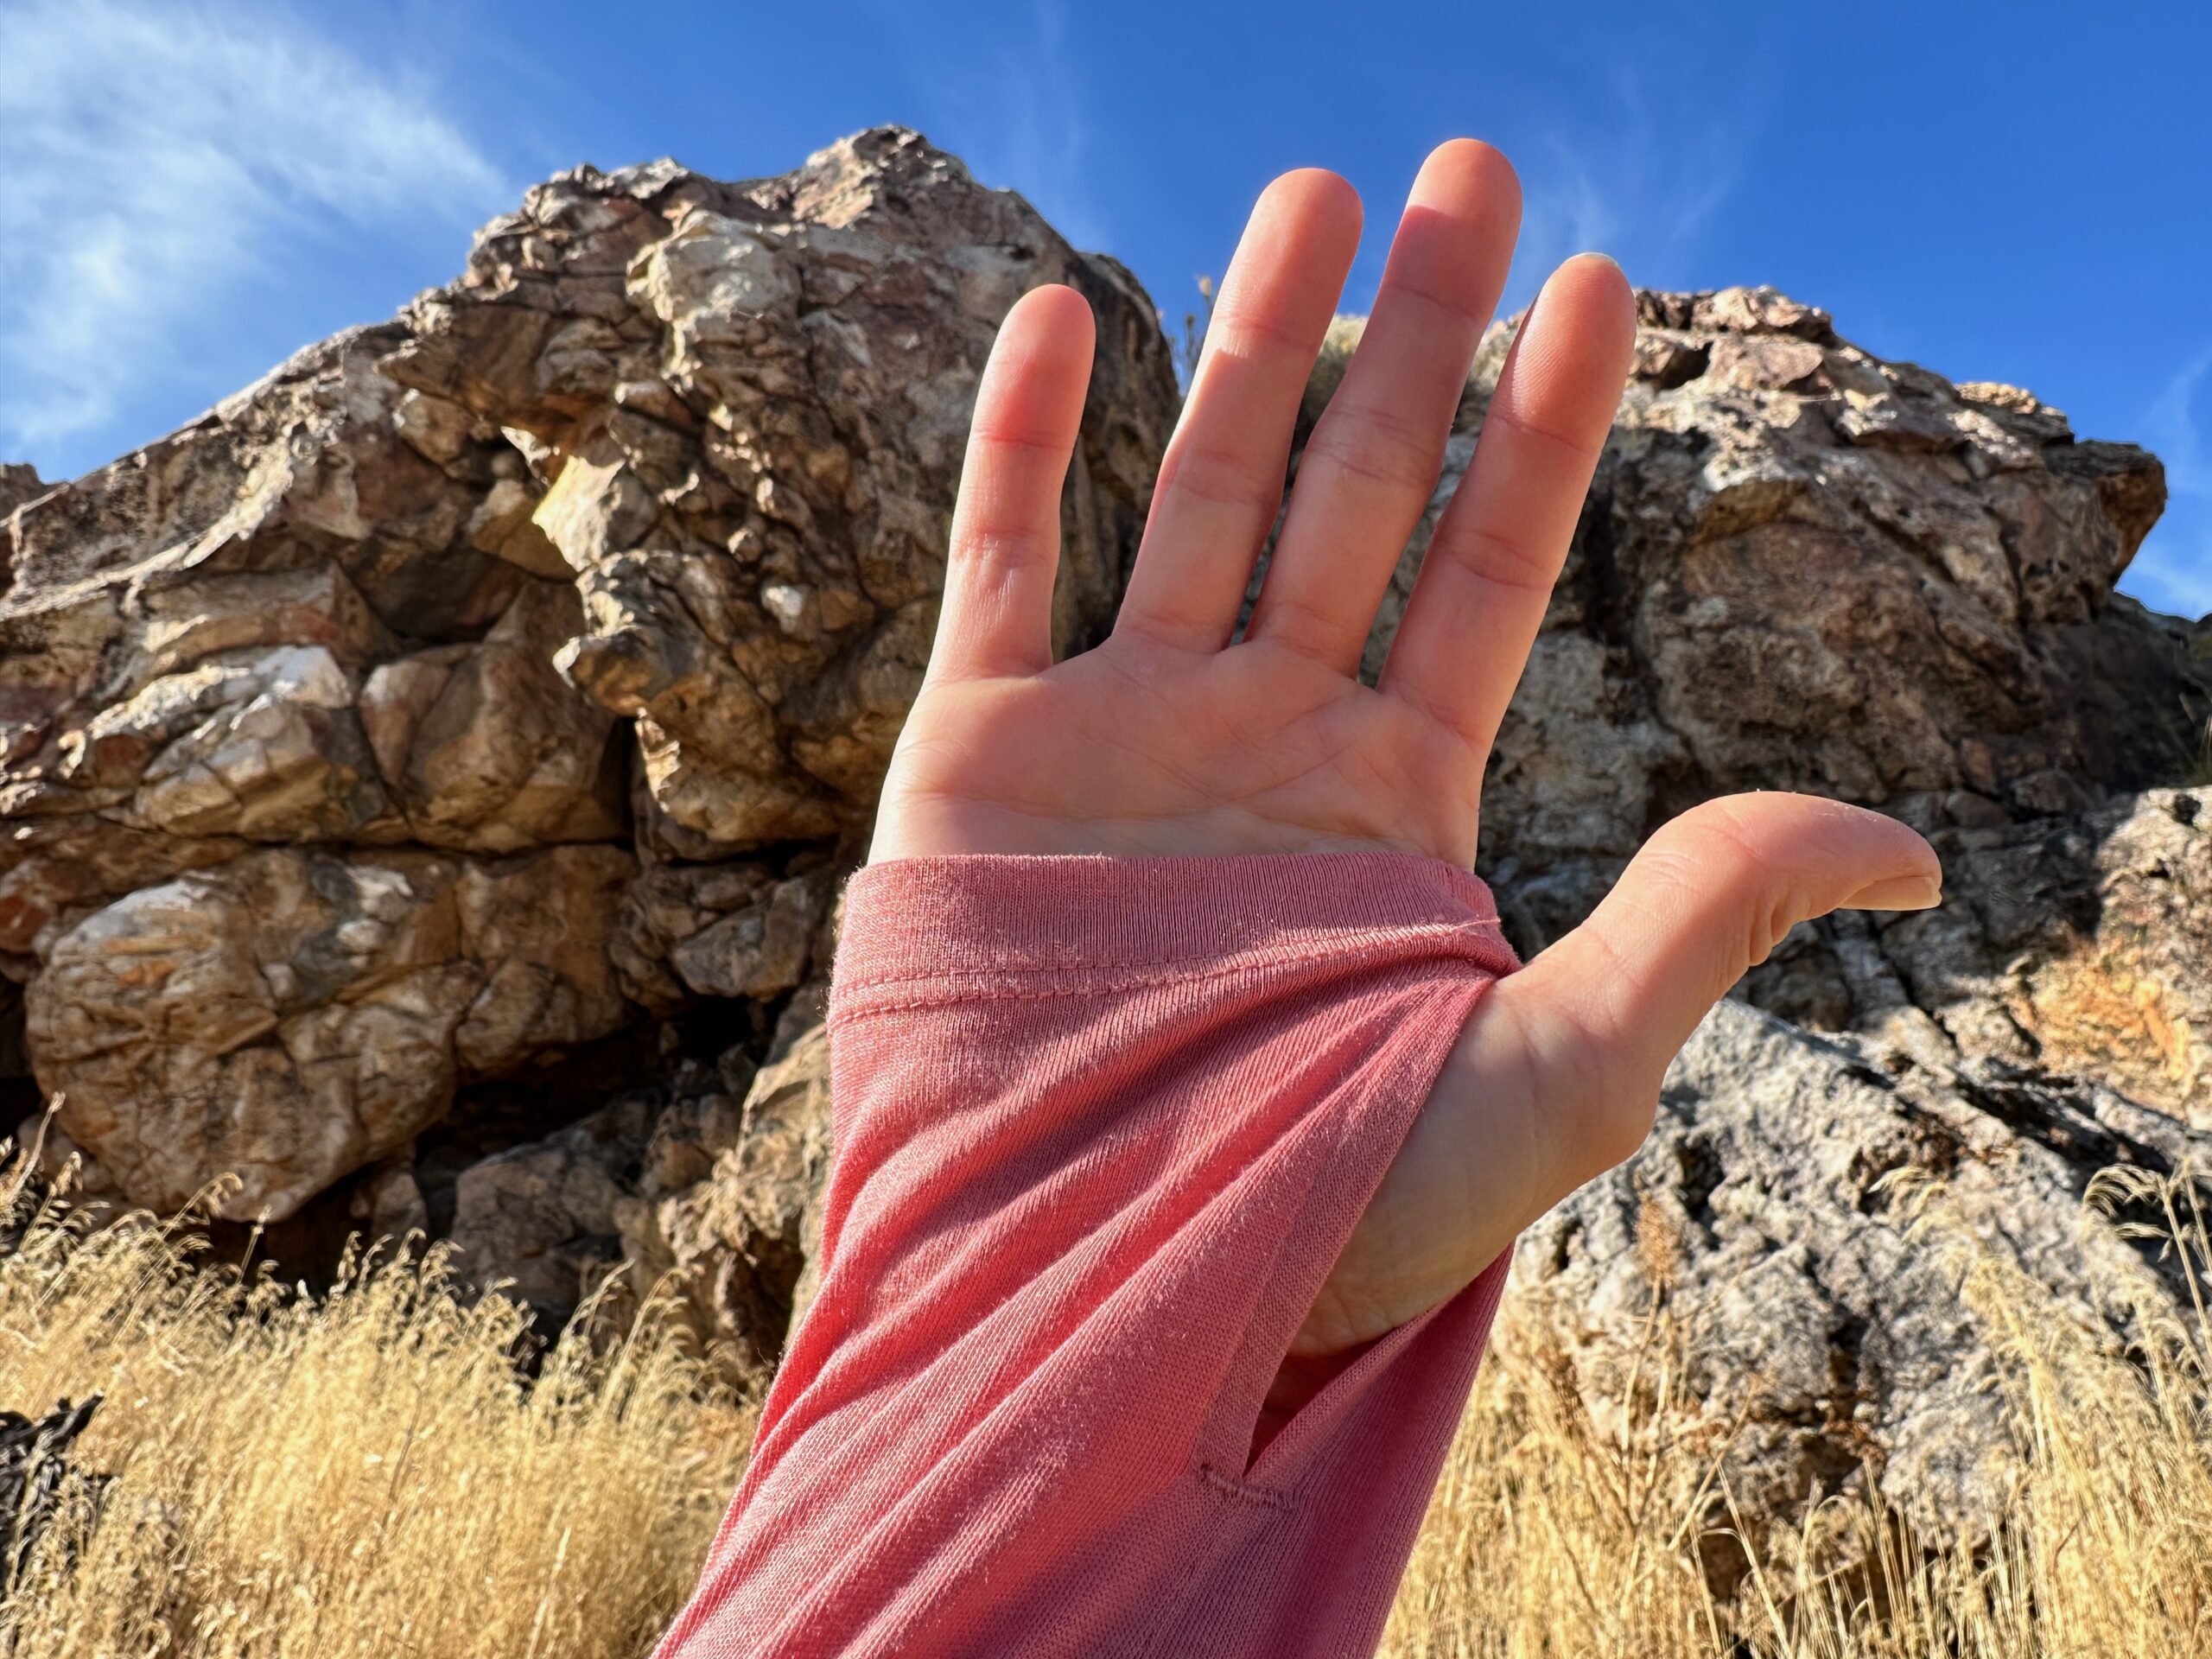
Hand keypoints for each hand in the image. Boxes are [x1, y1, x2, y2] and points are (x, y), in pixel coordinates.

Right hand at [871, 143, 1940, 1357]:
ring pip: (1197, 494)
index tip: (1599, 281)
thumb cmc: (1337, 1216)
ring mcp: (1122, 734)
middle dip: (1412, 330)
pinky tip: (1067, 310)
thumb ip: (1702, 920)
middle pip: (1354, 493)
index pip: (1488, 570)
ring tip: (1310, 193)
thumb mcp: (1558, 1069)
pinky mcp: (979, 760)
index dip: (1544, 426)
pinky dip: (1026, 443)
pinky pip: (1003, 567)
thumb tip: (1915, 840)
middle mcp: (1263, 737)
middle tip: (1462, 166)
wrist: (1103, 1292)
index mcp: (1395, 795)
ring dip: (1253, 343)